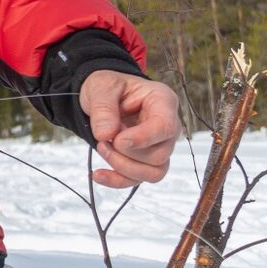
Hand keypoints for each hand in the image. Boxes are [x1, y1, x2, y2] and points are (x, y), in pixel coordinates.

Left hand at [79, 70, 180, 188]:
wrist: (102, 96)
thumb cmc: (108, 87)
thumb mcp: (101, 87)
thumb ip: (103, 108)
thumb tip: (106, 134)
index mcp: (162, 101)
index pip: (165, 127)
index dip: (143, 138)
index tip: (118, 140)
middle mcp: (167, 127)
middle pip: (160, 154)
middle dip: (127, 153)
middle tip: (102, 139)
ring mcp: (159, 146)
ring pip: (154, 172)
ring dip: (123, 167)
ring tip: (101, 148)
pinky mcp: (146, 161)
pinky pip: (139, 180)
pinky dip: (117, 180)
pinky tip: (99, 174)